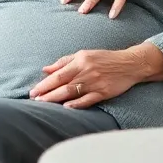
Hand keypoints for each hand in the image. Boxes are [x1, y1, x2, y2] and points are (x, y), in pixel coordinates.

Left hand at [29, 48, 156, 108]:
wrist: (129, 64)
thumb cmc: (104, 59)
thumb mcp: (83, 55)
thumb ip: (63, 62)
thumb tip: (45, 69)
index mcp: (79, 61)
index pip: (57, 74)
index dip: (44, 83)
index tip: (33, 91)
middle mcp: (86, 71)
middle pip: (62, 84)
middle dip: (46, 92)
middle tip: (34, 100)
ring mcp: (95, 82)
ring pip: (72, 92)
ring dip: (56, 99)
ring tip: (44, 104)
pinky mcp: (104, 92)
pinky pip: (88, 99)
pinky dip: (77, 103)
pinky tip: (67, 107)